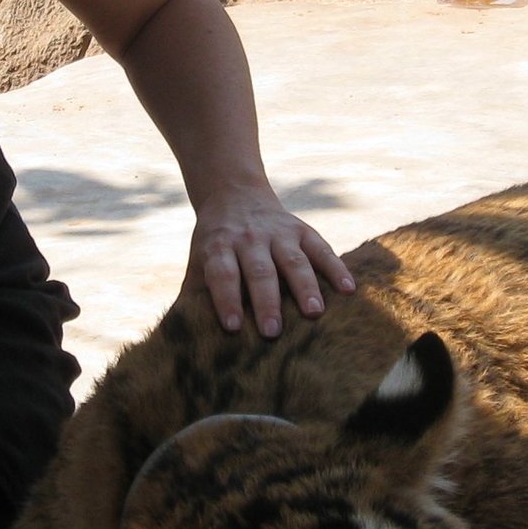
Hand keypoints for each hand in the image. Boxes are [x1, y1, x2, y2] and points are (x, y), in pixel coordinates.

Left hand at [189, 185, 353, 335]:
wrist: (235, 194)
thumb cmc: (216, 241)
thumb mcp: (198, 258)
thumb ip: (193, 292)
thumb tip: (179, 334)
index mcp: (220, 247)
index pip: (223, 274)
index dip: (227, 299)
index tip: (233, 327)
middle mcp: (250, 238)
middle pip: (259, 271)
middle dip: (266, 301)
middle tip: (273, 332)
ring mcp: (279, 233)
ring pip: (293, 261)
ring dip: (304, 287)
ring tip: (314, 313)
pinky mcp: (302, 230)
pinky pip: (322, 248)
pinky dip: (336, 268)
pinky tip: (348, 289)